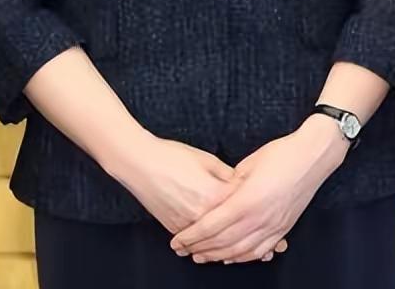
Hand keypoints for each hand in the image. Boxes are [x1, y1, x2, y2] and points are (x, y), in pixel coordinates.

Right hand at [109, 135, 236, 236]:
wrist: (141, 164)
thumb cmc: (173, 157)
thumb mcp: (209, 160)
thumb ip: (228, 175)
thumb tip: (241, 183)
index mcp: (213, 195)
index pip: (241, 202)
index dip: (248, 194)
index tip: (253, 190)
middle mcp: (201, 215)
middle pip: (228, 221)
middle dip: (236, 213)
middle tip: (243, 205)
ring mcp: (186, 225)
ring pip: (211, 234)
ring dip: (220, 228)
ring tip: (227, 217)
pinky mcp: (173, 229)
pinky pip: (194, 237)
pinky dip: (202, 234)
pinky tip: (208, 226)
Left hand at [170, 118, 349, 264]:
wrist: (313, 155)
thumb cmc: (282, 153)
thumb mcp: (249, 164)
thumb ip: (230, 185)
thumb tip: (217, 198)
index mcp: (246, 200)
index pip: (210, 226)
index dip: (190, 236)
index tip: (176, 240)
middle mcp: (259, 218)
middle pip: (221, 243)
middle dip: (199, 249)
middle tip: (183, 251)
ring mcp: (273, 226)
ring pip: (238, 252)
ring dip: (217, 256)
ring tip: (202, 256)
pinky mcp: (283, 228)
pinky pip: (259, 251)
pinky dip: (242, 258)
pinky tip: (231, 257)